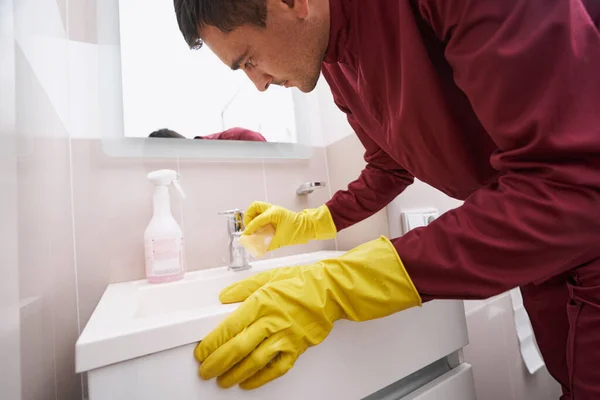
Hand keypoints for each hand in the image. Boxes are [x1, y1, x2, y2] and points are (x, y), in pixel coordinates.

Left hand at [194, 237, 421, 389]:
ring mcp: (285, 337)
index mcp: (261, 302)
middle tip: (205, 371)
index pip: (229, 327)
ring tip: (222, 380)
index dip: (212, 343)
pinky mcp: (297, 348)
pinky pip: (277, 368)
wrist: (330, 290)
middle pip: (238, 348)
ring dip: (235, 374)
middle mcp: (271, 321)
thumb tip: (223, 298)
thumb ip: (242, 288)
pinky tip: (249, 383)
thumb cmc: (301, 282)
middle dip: (217, 363)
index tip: (202, 351)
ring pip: (254, 362)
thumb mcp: (268, 276)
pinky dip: (261, 379)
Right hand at [242, 202, 336, 251]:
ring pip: (257, 209)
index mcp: (274, 213)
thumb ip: (268, 245)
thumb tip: (258, 250)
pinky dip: (258, 220)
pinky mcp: (274, 214)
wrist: (308, 227)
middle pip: (254, 207)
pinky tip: (259, 230)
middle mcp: (272, 209)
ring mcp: (273, 210)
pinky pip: (262, 214)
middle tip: (249, 228)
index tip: (245, 236)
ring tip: (253, 229)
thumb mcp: (282, 240)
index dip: (249, 229)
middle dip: (248, 217)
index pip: (257, 220)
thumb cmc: (298, 231)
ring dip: (252, 218)